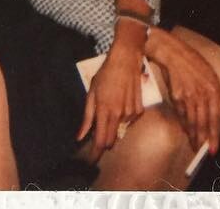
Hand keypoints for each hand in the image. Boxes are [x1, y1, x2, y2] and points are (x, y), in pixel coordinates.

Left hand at [76, 36, 144, 159]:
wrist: (126, 59)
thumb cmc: (106, 74)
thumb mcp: (92, 93)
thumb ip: (87, 117)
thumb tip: (80, 137)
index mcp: (104, 110)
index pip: (100, 141)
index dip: (95, 153)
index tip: (91, 160)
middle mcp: (118, 114)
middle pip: (111, 140)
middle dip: (104, 142)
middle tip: (98, 133)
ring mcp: (130, 112)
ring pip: (121, 130)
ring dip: (115, 126)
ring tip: (111, 108)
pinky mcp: (139, 108)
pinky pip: (131, 122)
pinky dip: (125, 119)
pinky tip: (122, 105)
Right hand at [146, 28, 219, 152]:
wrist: (173, 53)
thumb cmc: (193, 63)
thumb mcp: (211, 74)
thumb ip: (218, 96)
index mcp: (213, 88)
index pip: (215, 117)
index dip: (214, 134)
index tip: (213, 148)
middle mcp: (202, 93)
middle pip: (203, 123)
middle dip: (203, 140)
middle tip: (203, 152)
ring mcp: (188, 96)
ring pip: (192, 122)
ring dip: (193, 136)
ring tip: (195, 146)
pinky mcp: (176, 97)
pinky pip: (182, 116)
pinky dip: (184, 125)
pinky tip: (186, 131)